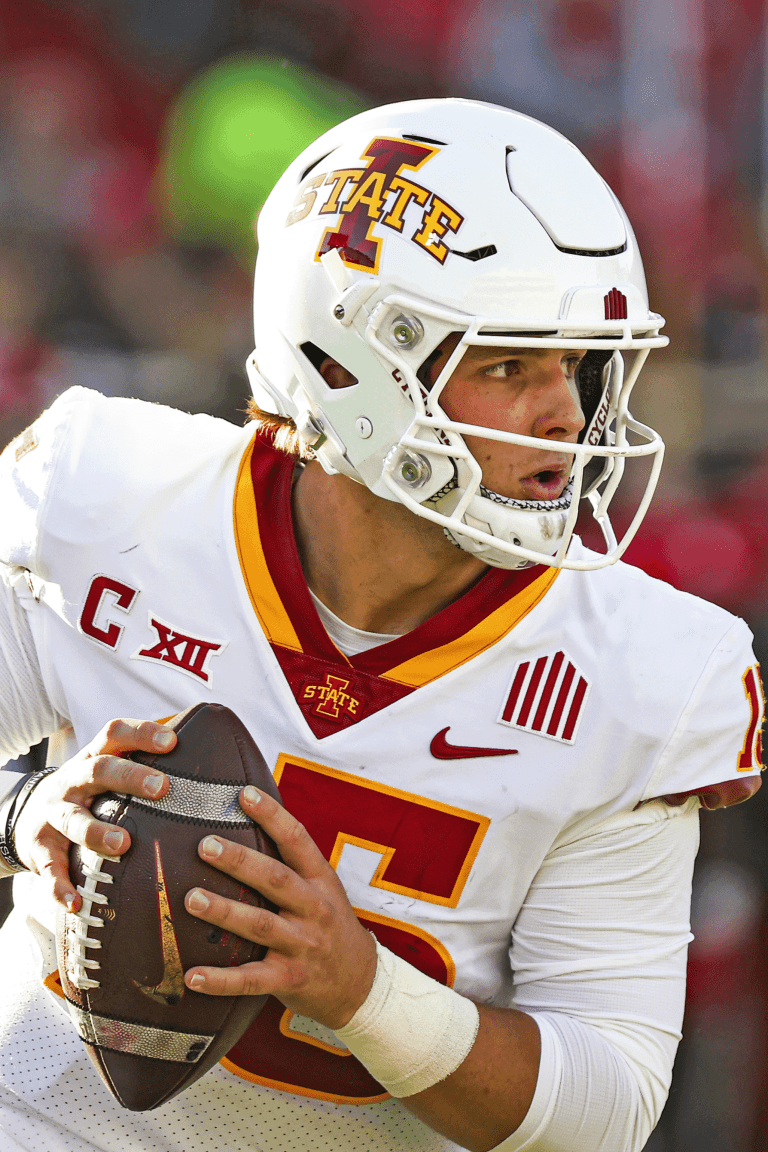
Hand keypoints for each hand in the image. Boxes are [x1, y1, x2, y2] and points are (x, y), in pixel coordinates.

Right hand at [13, 719, 173, 908]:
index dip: (142, 733)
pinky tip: (75, 901)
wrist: (26, 817)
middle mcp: (72, 780)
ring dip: (96, 831)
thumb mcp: (107, 774)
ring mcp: (53, 812)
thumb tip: (212, 771)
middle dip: (129, 777)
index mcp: (94, 757)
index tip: (172, 741)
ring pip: (72, 818)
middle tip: (161, 787)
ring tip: (122, 844)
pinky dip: (60, 885)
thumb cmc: (89, 794)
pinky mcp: (39, 846)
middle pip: (98, 769)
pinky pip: (49, 867)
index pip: (116, 734)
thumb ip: (144, 771)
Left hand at [183, 785, 377, 1029]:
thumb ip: (292, 865)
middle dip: (240, 862)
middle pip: (276, 879)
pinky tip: (191, 976)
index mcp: (320, 880)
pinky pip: (251, 979)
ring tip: (191, 899)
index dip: (272, 815)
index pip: (297, 840)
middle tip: (206, 845)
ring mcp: (302, 945)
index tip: (245, 794)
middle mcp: (313, 909)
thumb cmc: (330, 926)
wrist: (360, 982)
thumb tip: (246, 826)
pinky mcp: (289, 980)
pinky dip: (220, 980)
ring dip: (224, 911)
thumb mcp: (323, 890)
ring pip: (260, 925)